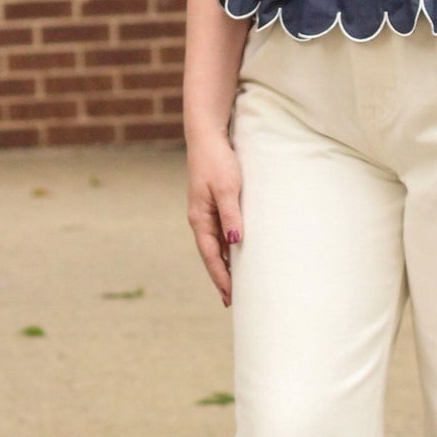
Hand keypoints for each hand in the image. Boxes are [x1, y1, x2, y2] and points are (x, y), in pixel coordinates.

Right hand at [186, 129, 242, 305]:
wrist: (206, 135)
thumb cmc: (217, 160)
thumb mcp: (227, 188)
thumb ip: (231, 215)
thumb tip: (235, 243)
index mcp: (200, 218)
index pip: (211, 256)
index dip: (221, 277)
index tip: (230, 297)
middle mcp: (200, 219)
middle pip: (211, 255)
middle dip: (221, 277)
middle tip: (233, 301)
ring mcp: (206, 212)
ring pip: (215, 245)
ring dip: (225, 264)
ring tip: (236, 283)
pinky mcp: (213, 203)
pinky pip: (219, 232)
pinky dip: (227, 247)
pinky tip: (236, 254)